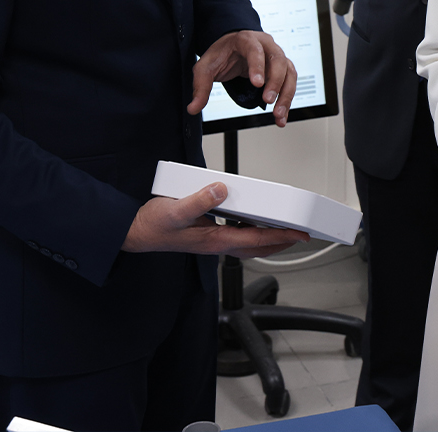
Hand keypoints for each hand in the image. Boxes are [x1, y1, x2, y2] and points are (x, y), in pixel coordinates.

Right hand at [122, 181, 308, 256]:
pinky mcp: (207, 235)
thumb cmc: (153, 225)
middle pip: (258, 247)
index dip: (281, 237)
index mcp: (214, 240)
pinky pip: (237, 236)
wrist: (135, 232)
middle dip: (281, 242)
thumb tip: (221, 189)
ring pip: (248, 244)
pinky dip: (252, 232)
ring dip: (268, 239)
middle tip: (301, 235)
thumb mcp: (175, 209)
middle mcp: (217, 244)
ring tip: (285, 230)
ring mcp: (212, 241)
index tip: (299, 234)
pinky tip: (254, 222)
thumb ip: (199, 200)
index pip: (256, 240)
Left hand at [189, 30, 296, 125]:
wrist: (231, 48)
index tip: (257, 84)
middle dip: (276, 82)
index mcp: (246, 39)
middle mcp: (266, 45)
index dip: (258, 66)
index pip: (255, 50)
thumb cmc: (221, 54)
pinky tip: (281, 115)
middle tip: (268, 100)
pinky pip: (290, 82)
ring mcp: (276, 55)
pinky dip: (287, 99)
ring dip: (286, 94)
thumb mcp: (205, 67)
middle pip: (278, 59)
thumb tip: (193, 107)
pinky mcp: (282, 68)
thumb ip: (200, 87)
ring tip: (277, 114)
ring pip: (289, 72)